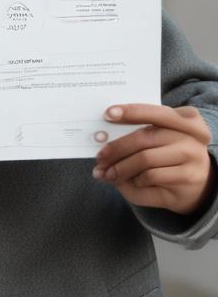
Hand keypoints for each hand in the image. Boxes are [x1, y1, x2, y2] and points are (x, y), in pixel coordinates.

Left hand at [94, 104, 215, 215]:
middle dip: (116, 148)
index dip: (131, 112)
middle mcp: (192, 136)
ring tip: (106, 173)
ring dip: (120, 168)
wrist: (197, 184)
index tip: (108, 114)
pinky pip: (150, 177)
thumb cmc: (169, 155)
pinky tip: (128, 181)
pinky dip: (133, 180)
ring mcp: (193, 157)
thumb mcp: (158, 139)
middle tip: (99, 157)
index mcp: (186, 118)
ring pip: (145, 159)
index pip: (155, 112)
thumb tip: (102, 138)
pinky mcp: (188, 177)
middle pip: (144, 138)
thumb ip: (137, 132)